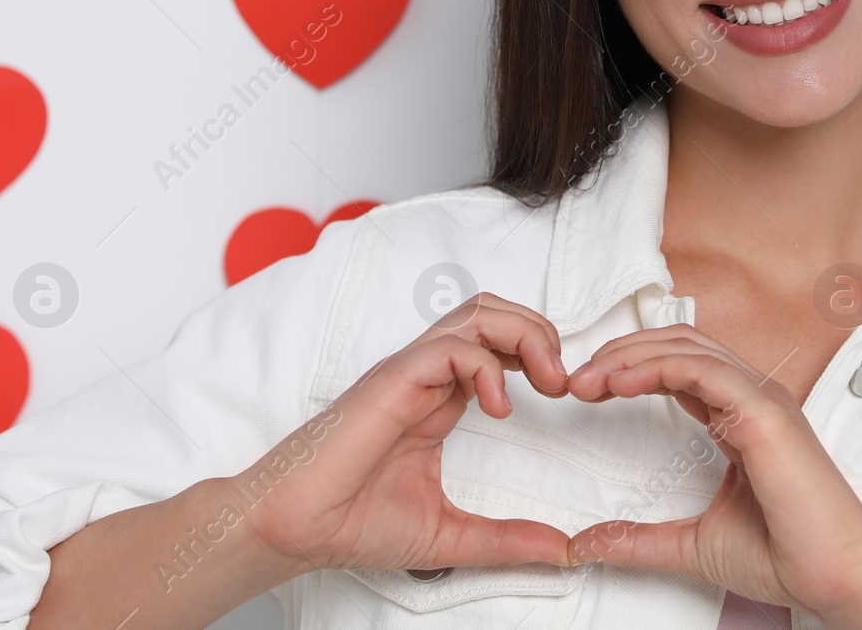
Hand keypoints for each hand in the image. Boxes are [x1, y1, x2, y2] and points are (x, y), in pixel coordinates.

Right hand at [235, 292, 574, 574]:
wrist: (296, 531)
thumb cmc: (352, 523)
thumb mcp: (449, 534)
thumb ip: (506, 539)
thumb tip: (563, 551)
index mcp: (441, 398)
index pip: (499, 343)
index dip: (540, 354)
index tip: (565, 395)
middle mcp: (427, 376)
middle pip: (494, 312)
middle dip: (541, 332)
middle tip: (562, 382)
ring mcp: (409, 374)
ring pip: (476, 312)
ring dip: (523, 334)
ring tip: (544, 381)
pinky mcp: (393, 380)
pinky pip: (450, 347)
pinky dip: (487, 365)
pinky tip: (498, 407)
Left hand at [561, 323, 861, 622]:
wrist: (834, 577)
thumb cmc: (786, 556)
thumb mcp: (693, 543)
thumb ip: (640, 538)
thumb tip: (588, 543)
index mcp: (740, 418)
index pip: (679, 366)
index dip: (628, 368)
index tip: (587, 389)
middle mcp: (753, 398)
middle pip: (678, 344)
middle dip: (621, 353)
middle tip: (576, 380)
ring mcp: (762, 399)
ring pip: (687, 347)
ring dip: (630, 356)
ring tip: (588, 379)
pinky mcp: (765, 412)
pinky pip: (703, 370)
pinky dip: (657, 367)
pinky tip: (621, 383)